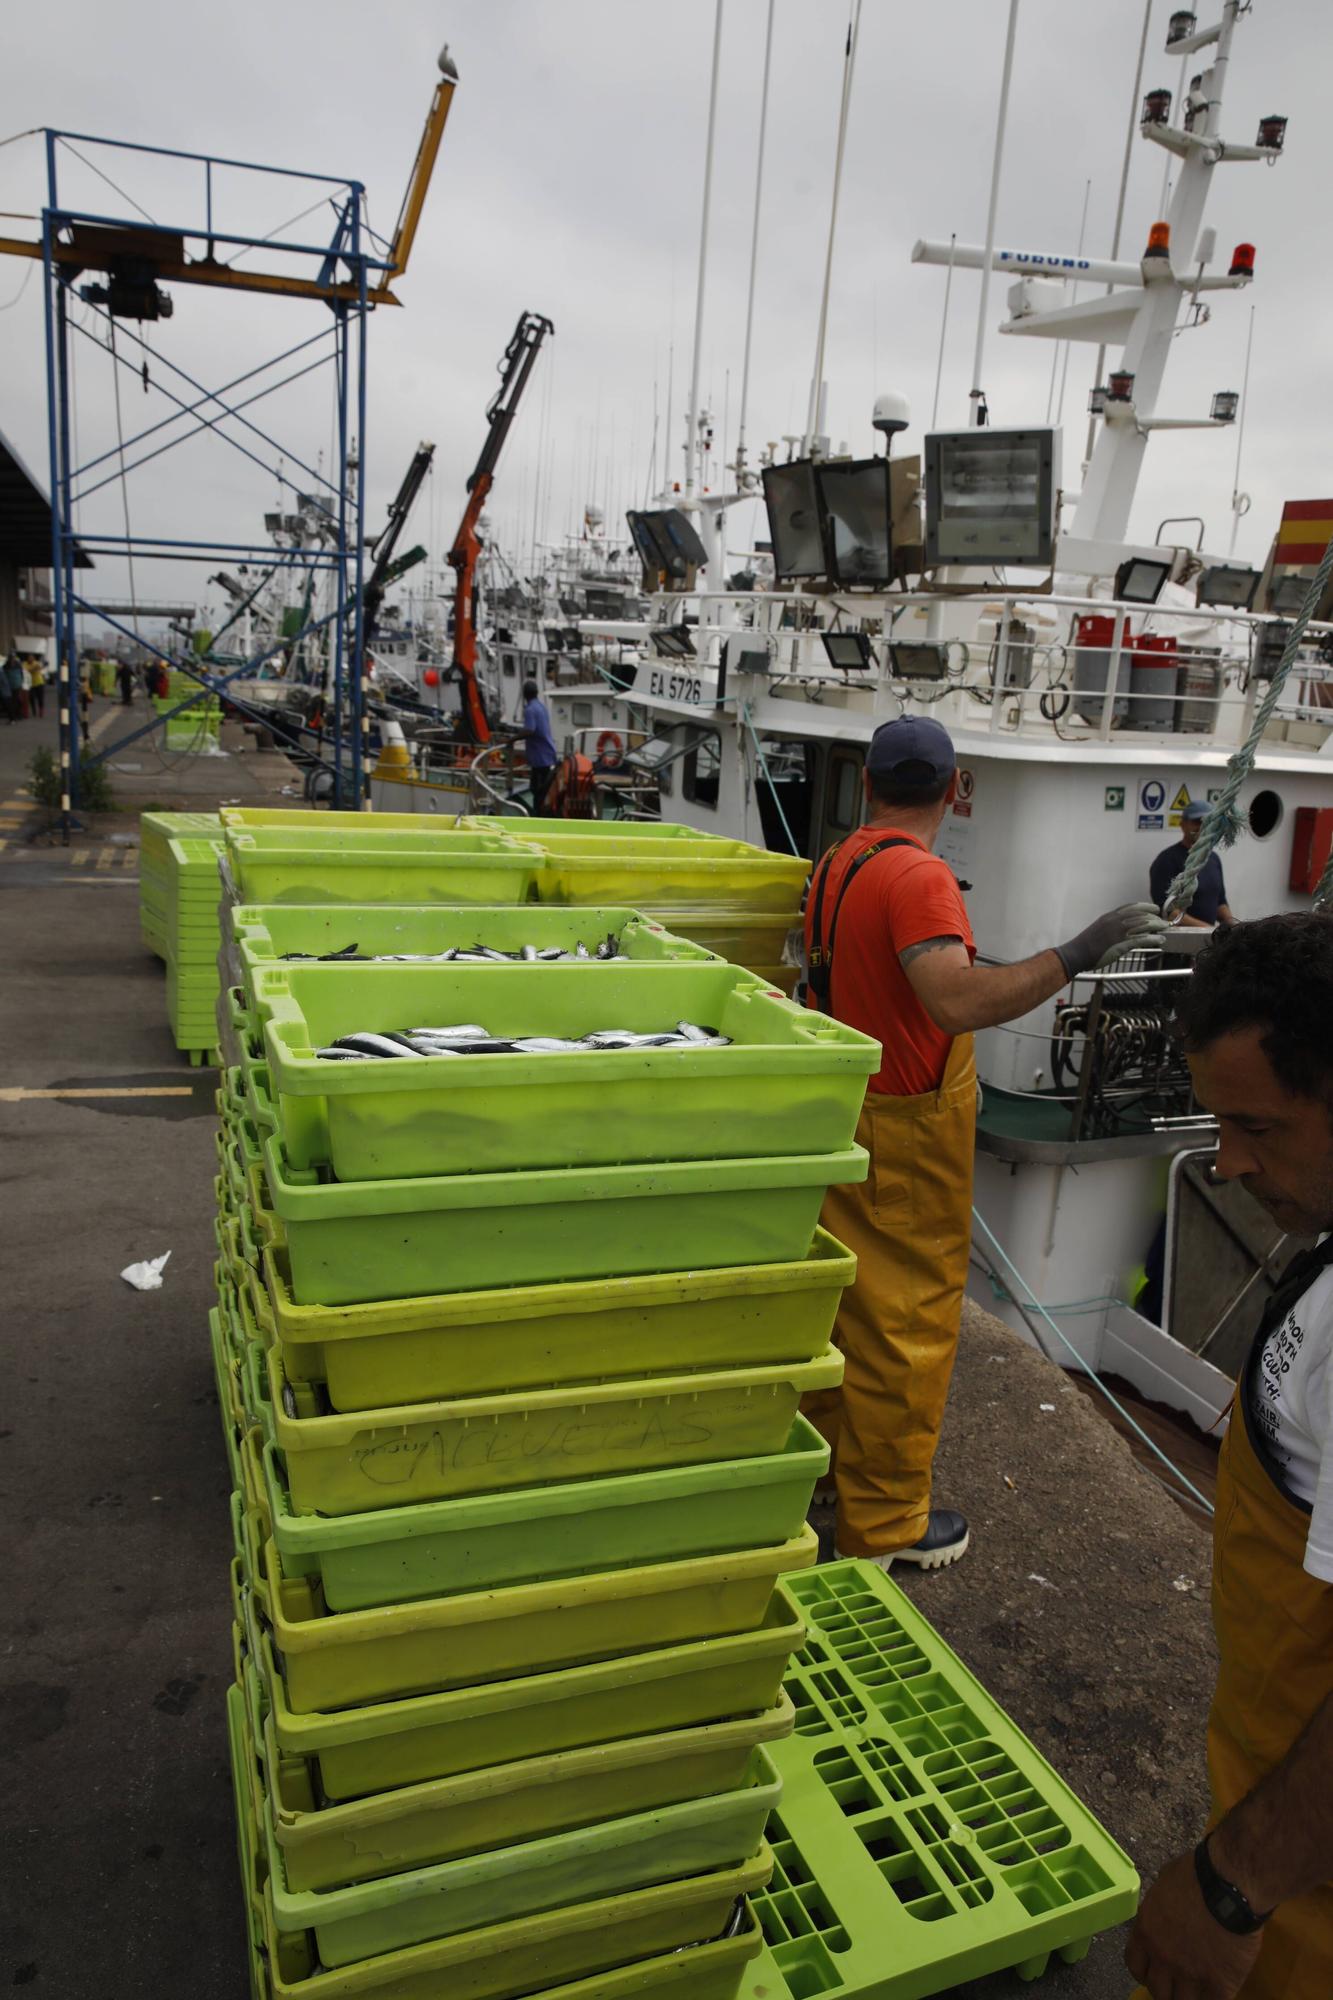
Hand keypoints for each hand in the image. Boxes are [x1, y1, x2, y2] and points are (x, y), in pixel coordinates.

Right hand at [1055, 901, 1167, 977]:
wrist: (1077, 953)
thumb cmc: (1085, 945)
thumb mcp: (1097, 930)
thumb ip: (1109, 927)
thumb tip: (1119, 930)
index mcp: (1109, 917)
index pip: (1131, 907)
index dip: (1145, 906)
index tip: (1153, 908)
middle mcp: (1115, 921)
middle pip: (1140, 915)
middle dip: (1154, 917)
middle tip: (1162, 920)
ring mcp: (1119, 932)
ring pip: (1143, 925)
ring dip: (1157, 926)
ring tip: (1164, 928)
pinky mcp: (1121, 943)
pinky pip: (1141, 939)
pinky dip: (1153, 938)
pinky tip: (1160, 940)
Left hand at [1125, 1851, 1262, 1998]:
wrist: (1229, 1885)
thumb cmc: (1197, 1874)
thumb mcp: (1165, 1882)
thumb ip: (1160, 1903)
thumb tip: (1165, 1907)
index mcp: (1146, 1932)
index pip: (1135, 1966)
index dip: (1145, 1971)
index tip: (1154, 1970)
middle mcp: (1163, 1958)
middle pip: (1158, 1991)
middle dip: (1167, 1988)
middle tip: (1179, 1982)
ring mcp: (1190, 1974)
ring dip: (1189, 1997)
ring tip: (1199, 1989)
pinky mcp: (1219, 1984)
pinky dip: (1215, 1998)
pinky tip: (1220, 1989)